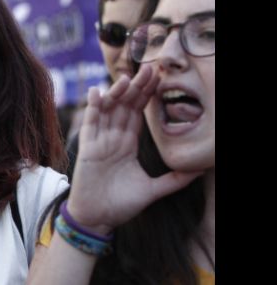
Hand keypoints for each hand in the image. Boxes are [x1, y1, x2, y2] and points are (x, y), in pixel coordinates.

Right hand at [66, 65, 201, 232]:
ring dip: (116, 93)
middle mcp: (113, 138)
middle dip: (136, 88)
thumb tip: (200, 170)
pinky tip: (98, 92)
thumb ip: (174, 180)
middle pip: (125, 106)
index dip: (147, 96)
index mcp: (127, 144)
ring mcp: (99, 141)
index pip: (138, 114)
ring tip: (127, 77)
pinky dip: (93, 107)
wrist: (98, 219)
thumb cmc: (121, 205)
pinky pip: (90, 123)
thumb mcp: (153, 190)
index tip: (158, 79)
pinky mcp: (87, 147)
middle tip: (148, 69)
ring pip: (108, 110)